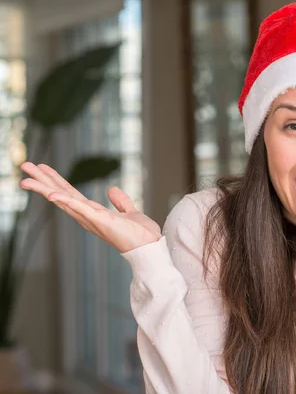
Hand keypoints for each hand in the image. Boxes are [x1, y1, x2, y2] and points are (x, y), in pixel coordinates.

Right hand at [19, 162, 161, 253]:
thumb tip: (111, 189)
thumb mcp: (130, 212)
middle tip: (25, 165)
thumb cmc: (141, 235)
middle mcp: (88, 217)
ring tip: (26, 178)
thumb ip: (120, 201)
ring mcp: (92, 219)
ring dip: (45, 188)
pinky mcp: (101, 221)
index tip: (42, 168)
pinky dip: (66, 201)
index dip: (56, 181)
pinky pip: (80, 209)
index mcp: (93, 213)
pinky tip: (52, 194)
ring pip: (64, 200)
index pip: (70, 194)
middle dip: (42, 180)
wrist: (151, 249)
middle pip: (61, 195)